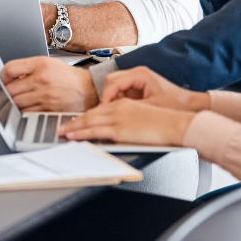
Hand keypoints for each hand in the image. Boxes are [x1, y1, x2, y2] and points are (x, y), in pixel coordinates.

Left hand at [2, 56, 97, 111]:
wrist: (89, 89)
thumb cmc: (68, 76)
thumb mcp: (49, 63)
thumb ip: (29, 68)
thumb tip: (9, 75)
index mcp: (41, 64)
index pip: (10, 69)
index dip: (4, 76)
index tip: (5, 79)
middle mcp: (42, 79)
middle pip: (11, 89)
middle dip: (8, 92)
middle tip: (11, 92)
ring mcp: (46, 96)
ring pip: (17, 103)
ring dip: (16, 103)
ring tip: (21, 99)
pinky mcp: (50, 110)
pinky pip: (28, 113)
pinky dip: (26, 111)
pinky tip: (30, 106)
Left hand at [59, 99, 193, 146]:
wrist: (177, 124)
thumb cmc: (167, 122)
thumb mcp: (143, 116)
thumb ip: (128, 120)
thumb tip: (118, 130)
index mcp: (124, 103)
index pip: (99, 110)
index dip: (85, 116)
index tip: (75, 121)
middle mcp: (118, 108)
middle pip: (90, 114)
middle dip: (74, 121)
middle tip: (62, 127)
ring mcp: (118, 118)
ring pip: (88, 121)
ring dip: (73, 127)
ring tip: (63, 132)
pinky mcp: (120, 129)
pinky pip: (95, 131)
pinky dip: (81, 133)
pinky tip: (73, 136)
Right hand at [101, 66, 210, 111]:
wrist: (190, 104)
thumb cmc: (176, 104)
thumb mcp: (152, 107)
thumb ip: (131, 107)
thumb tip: (113, 112)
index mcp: (140, 74)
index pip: (114, 82)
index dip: (106, 96)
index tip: (103, 108)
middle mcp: (137, 72)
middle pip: (112, 79)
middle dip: (107, 95)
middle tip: (106, 109)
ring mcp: (137, 77)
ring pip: (115, 83)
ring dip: (112, 96)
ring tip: (113, 110)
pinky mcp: (138, 83)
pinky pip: (122, 88)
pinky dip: (119, 97)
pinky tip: (122, 108)